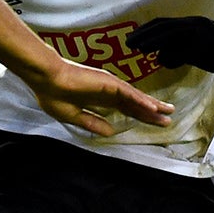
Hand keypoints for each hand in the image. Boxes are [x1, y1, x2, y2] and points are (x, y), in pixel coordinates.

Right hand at [24, 59, 173, 136]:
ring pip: (135, 98)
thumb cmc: (53, 95)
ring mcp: (109, 86)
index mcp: (99, 99)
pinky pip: (128, 94)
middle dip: (151, 113)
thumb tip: (111, 132)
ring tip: (168, 112)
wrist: (45, 80)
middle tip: (168, 119)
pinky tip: (153, 108)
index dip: (139, 116)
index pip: (125, 109)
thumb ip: (93, 123)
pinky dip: (141, 101)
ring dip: (152, 106)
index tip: (152, 122)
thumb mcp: (74, 116)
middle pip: (135, 104)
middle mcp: (108, 92)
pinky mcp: (108, 83)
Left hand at [131, 17, 213, 75]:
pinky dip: (172, 56)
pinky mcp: (207, 46)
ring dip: (153, 42)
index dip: (146, 30)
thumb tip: (160, 57)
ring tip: (140, 49)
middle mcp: (195, 25)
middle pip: (163, 27)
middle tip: (129, 44)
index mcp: (192, 23)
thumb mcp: (198, 47)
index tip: (132, 37)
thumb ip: (179, 50)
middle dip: (144, 35)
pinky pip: (184, 51)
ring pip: (171, 36)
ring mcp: (201, 34)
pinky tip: (165, 62)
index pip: (164, 23)